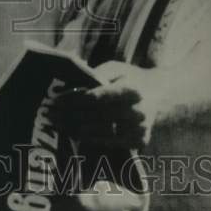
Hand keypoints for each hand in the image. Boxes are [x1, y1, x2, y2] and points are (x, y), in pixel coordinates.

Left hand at [49, 62, 169, 149]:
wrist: (159, 94)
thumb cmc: (129, 78)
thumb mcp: (115, 69)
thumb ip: (95, 75)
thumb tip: (69, 82)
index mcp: (131, 90)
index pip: (98, 97)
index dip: (74, 99)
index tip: (55, 100)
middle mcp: (138, 110)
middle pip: (97, 115)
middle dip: (71, 115)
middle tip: (51, 114)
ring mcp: (140, 128)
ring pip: (102, 131)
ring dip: (77, 128)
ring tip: (58, 124)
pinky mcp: (139, 141)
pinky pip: (111, 142)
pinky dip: (92, 139)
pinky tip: (75, 134)